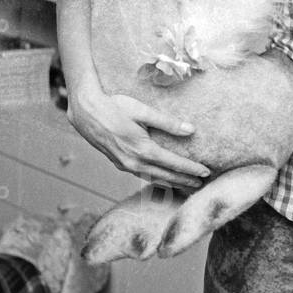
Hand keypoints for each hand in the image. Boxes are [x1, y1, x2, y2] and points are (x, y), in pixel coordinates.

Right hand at [67, 77, 209, 187]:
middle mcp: (134, 162)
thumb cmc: (115, 107)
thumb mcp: (143, 111)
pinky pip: (142, 175)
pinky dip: (156, 179)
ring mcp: (125, 165)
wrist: (86, 113)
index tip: (206, 172)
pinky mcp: (119, 164)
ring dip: (172, 183)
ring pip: (153, 178)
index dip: (191, 169)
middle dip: (185, 180)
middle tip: (202, 184)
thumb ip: (168, 122)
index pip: (173, 163)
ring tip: (187, 185)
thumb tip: (191, 130)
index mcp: (143, 149)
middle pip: (166, 176)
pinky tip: (163, 178)